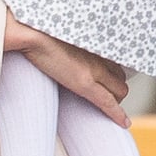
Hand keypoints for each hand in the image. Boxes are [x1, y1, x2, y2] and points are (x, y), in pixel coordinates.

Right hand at [5, 15, 130, 126]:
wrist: (33, 33)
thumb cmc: (40, 32)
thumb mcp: (65, 37)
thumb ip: (73, 45)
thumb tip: (65, 51)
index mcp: (97, 46)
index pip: (116, 65)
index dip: (115, 78)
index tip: (112, 84)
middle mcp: (100, 57)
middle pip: (121, 79)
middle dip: (117, 90)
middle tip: (106, 98)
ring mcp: (95, 70)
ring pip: (119, 91)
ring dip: (115, 99)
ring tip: (106, 106)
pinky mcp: (85, 83)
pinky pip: (108, 102)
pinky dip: (117, 114)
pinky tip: (123, 123)